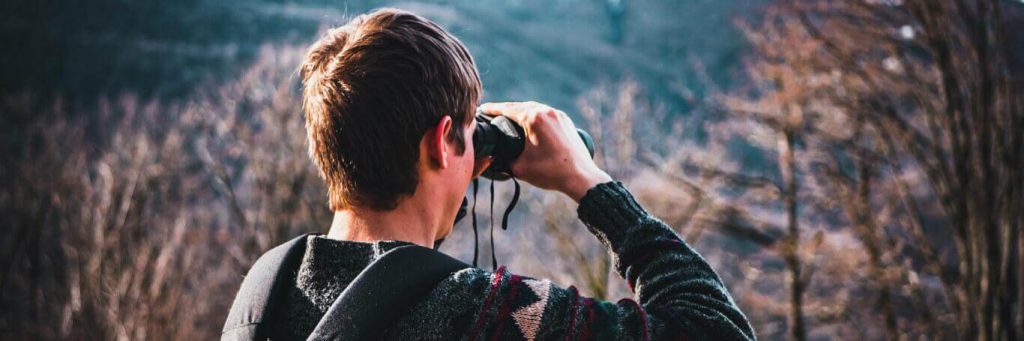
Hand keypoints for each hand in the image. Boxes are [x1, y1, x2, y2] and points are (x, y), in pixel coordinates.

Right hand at [479, 102, 610, 201]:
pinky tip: (528, 122)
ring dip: (520, 111)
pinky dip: (534, 115)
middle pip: (520, 106)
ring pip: (534, 108)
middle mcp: (546, 111)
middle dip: (505, 109)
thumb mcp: (519, 168)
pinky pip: (545, 113)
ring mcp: (558, 115)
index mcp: (533, 118)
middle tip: (491, 113)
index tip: (482, 110)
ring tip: (508, 117)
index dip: (492, 109)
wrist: (580, 177)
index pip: (507, 109)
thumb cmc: (551, 172)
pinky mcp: (566, 121)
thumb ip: (503, 161)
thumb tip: (494, 158)